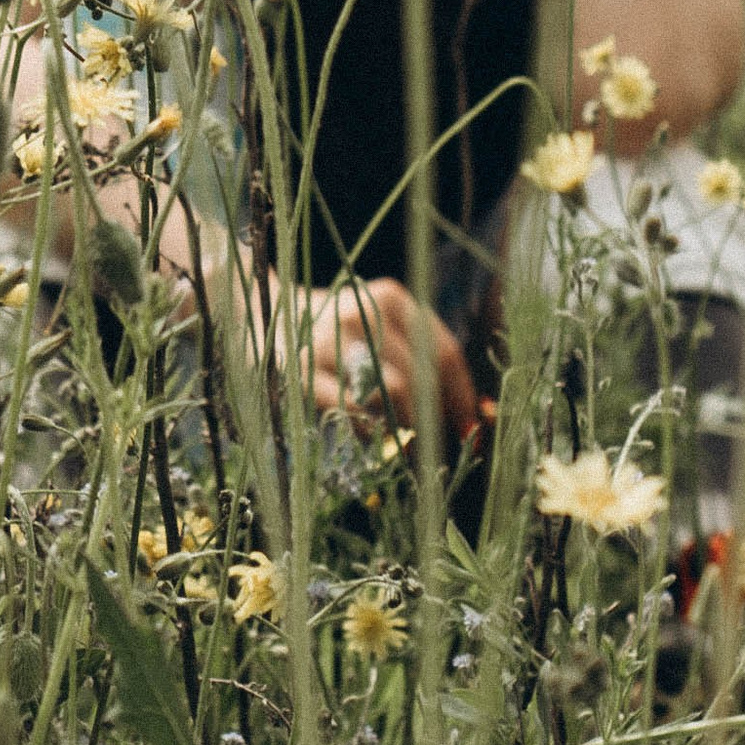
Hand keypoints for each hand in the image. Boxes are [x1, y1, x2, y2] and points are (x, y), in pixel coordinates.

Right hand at [304, 274, 480, 447]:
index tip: (474, 429)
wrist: (263, 317)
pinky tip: (376, 440)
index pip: (444, 353)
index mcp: (388, 297)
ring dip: (409, 427)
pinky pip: (356, 411)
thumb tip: (481, 415)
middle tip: (437, 447)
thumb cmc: (339, 336)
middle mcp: (361, 311)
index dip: (463, 397)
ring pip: (394, 393)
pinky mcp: (301, 371)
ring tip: (408, 446)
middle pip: (422, 377)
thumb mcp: (379, 329)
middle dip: (436, 419)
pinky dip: (374, 433)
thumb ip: (422, 359)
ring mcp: (329, 340)